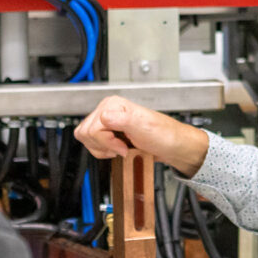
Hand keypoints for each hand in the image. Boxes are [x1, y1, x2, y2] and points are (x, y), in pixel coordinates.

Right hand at [74, 96, 210, 176]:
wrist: (172, 147)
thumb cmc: (163, 135)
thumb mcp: (143, 126)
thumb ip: (123, 119)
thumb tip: (104, 117)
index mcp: (112, 105)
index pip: (91, 128)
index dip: (107, 142)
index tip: (123, 145)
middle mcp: (107, 111)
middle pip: (85, 134)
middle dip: (103, 146)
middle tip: (122, 147)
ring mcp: (107, 123)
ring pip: (86, 140)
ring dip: (103, 150)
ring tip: (121, 148)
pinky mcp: (108, 134)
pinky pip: (93, 146)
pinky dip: (104, 152)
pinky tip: (119, 150)